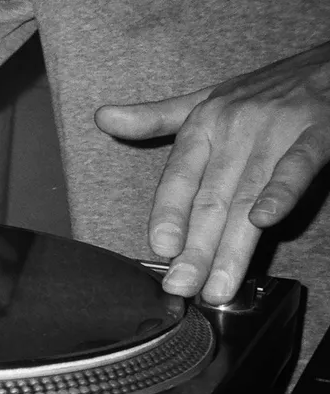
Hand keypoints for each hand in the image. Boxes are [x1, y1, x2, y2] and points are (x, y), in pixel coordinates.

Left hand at [95, 41, 329, 303]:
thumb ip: (156, 117)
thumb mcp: (205, 99)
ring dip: (232, 246)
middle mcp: (233, 127)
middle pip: (209, 199)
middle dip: (195, 250)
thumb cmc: (266, 87)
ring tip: (219, 286)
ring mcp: (276, 129)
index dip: (167, 215)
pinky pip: (296, 166)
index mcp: (203, 125)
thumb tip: (102, 118)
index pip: (177, 178)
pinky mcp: (318, 131)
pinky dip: (280, 192)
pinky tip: (264, 221)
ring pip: (246, 196)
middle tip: (182, 288)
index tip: (160, 251)